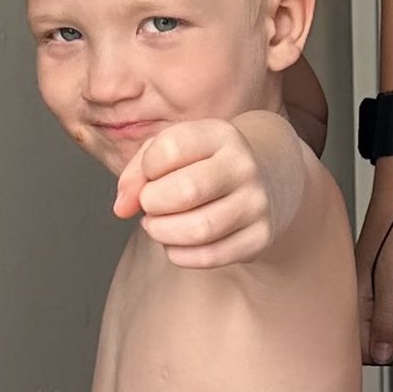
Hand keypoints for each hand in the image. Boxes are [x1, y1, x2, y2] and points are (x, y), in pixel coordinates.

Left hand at [115, 119, 287, 266]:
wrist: (270, 175)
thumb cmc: (206, 162)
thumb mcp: (175, 149)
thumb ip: (139, 171)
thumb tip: (122, 208)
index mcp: (220, 135)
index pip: (169, 149)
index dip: (146, 168)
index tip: (151, 175)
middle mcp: (244, 166)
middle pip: (186, 192)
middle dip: (152, 204)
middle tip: (149, 206)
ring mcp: (257, 203)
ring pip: (200, 229)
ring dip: (163, 233)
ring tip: (156, 226)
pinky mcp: (261, 236)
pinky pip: (211, 256)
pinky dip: (181, 255)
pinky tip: (175, 244)